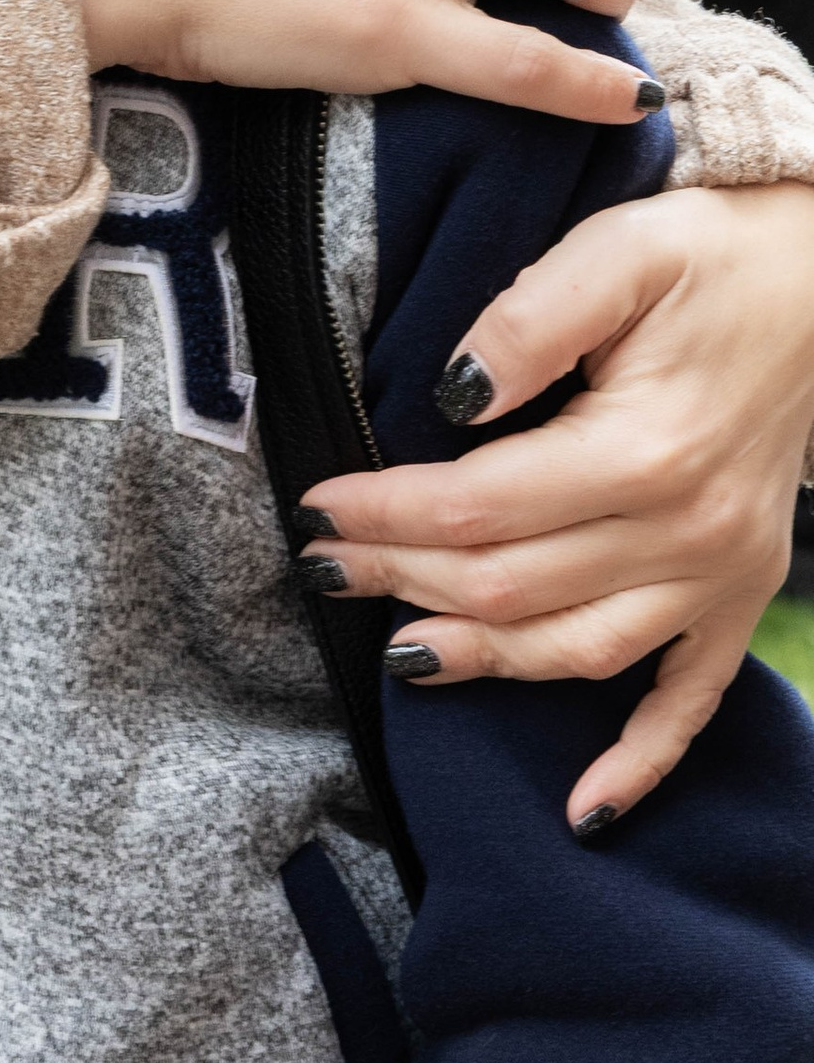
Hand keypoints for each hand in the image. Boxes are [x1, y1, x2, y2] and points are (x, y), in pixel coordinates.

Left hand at [300, 182, 813, 826]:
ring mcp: (721, 574)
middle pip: (515, 585)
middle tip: (324, 565)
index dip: (390, 513)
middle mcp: (688, 530)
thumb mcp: (617, 253)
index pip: (483, 507)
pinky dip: (639, 761)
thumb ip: (528, 320)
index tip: (320, 506)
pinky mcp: (743, 592)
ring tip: (399, 651)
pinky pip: (691, 701)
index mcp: (647, 449)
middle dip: (404, 578)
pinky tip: (585, 810)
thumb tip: (450, 393)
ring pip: (580, 651)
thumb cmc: (711, 256)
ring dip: (484, 660)